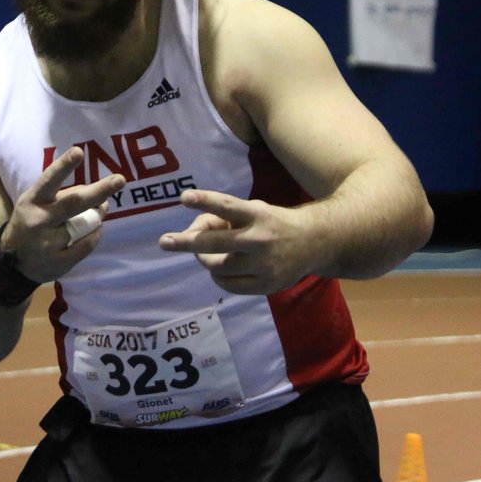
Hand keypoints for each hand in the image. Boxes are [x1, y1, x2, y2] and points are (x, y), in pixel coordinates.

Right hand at [4, 147, 124, 281]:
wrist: (12, 262)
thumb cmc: (32, 222)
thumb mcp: (39, 203)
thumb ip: (66, 195)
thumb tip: (103, 195)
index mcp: (33, 200)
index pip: (50, 179)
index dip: (64, 166)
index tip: (78, 152)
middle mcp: (39, 220)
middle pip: (74, 203)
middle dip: (99, 190)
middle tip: (120, 180)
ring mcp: (48, 243)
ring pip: (86, 225)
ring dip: (96, 218)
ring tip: (95, 215)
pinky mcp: (58, 262)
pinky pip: (87, 245)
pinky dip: (94, 236)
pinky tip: (92, 232)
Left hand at [157, 189, 313, 294]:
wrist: (315, 243)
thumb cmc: (273, 223)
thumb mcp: (254, 211)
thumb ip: (225, 219)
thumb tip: (192, 234)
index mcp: (258, 215)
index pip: (228, 206)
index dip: (205, 201)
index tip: (183, 197)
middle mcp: (261, 239)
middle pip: (216, 243)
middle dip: (187, 242)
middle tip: (165, 241)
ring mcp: (264, 265)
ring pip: (218, 267)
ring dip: (205, 259)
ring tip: (204, 255)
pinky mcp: (266, 285)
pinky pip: (229, 285)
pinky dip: (218, 277)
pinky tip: (219, 270)